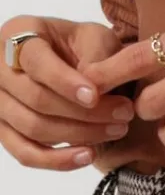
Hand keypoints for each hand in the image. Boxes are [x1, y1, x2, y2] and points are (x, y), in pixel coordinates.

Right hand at [0, 15, 135, 170]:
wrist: (73, 59)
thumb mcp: (94, 36)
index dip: (64, 81)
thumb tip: (93, 91)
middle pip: (35, 98)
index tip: (94, 96)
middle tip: (122, 114)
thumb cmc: (83, 44)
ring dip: (78, 134)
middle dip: (82, 112)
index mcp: (19, 34)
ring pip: (32, 127)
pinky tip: (88, 156)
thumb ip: (94, 57)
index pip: (35, 61)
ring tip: (116, 130)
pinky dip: (56, 160)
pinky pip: (25, 153)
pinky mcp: (4, 131)